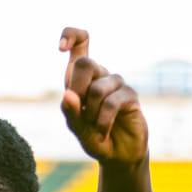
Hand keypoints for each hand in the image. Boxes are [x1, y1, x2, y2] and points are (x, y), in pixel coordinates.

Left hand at [59, 28, 146, 165]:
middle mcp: (100, 76)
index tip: (61, 47)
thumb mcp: (77, 128)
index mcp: (83, 78)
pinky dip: (103, 121)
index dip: (71, 36)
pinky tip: (103, 131)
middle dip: (76, 88)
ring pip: (97, 88)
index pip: (81, 42)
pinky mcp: (130, 96)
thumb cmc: (95, 138)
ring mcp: (116, 85)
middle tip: (78, 107)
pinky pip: (112, 103)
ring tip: (94, 126)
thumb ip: (70, 113)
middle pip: (85, 63)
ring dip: (90, 113)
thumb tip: (68, 95)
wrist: (117, 156)